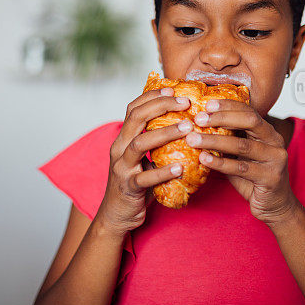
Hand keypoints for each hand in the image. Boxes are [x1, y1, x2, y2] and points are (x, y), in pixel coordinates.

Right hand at [95, 87, 192, 236]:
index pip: (133, 108)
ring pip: (140, 144)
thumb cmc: (136, 184)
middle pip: (135, 119)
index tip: (173, 88)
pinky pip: (146, 178)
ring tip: (187, 129)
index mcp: (123, 139)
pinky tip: (180, 167)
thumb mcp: (144, 158)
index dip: (152, 96)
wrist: (117, 215)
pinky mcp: (129, 187)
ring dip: (165, 133)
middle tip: (186, 103)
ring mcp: (122, 168)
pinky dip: (163, 171)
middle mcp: (119, 149)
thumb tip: (185, 123)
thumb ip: (156, 142)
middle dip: (160, 106)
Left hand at [184, 99, 300, 225]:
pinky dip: (220, 163)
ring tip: (193, 139)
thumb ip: (229, 139)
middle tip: (198, 119)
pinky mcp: (270, 178)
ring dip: (215, 141)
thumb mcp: (241, 155)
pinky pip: (241, 168)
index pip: (249, 111)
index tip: (207, 104)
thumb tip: (199, 125)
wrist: (274, 206)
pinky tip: (204, 159)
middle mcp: (275, 142)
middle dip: (221, 118)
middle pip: (249, 122)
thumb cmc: (253, 177)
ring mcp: (275, 160)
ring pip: (242, 145)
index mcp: (268, 132)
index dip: (228, 106)